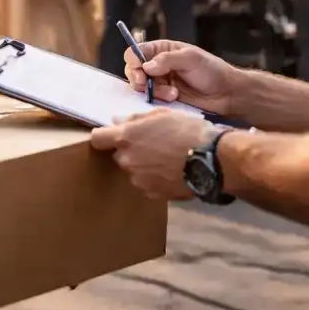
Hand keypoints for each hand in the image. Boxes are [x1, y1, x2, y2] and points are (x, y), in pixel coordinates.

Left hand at [90, 111, 210, 199]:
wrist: (211, 160)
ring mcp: (139, 180)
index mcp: (126, 138)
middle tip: (152, 145)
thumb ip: (135, 119)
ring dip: (144, 166)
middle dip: (131, 151)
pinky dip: (155, 179)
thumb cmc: (187, 130)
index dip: (104, 136)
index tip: (113, 135)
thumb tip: (116, 121)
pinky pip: (147, 184)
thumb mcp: (162, 115)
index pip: (97, 139)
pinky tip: (172, 172)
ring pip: (134, 171)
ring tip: (166, 159)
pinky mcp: (152, 194)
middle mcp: (127, 161)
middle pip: (119, 156)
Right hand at [123, 40, 239, 115]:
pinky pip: (150, 98)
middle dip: (139, 78)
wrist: (226, 94)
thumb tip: (146, 66)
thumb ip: (167, 60)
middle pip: (133, 70)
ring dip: (153, 90)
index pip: (136, 52)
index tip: (141, 71)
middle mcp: (157, 65)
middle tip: (146, 84)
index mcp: (162, 49)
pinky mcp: (164, 97)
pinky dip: (158, 99)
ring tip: (173, 93)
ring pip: (141, 87)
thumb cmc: (211, 70)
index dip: (134, 61)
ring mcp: (160, 82)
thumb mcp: (191, 59)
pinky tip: (174, 97)